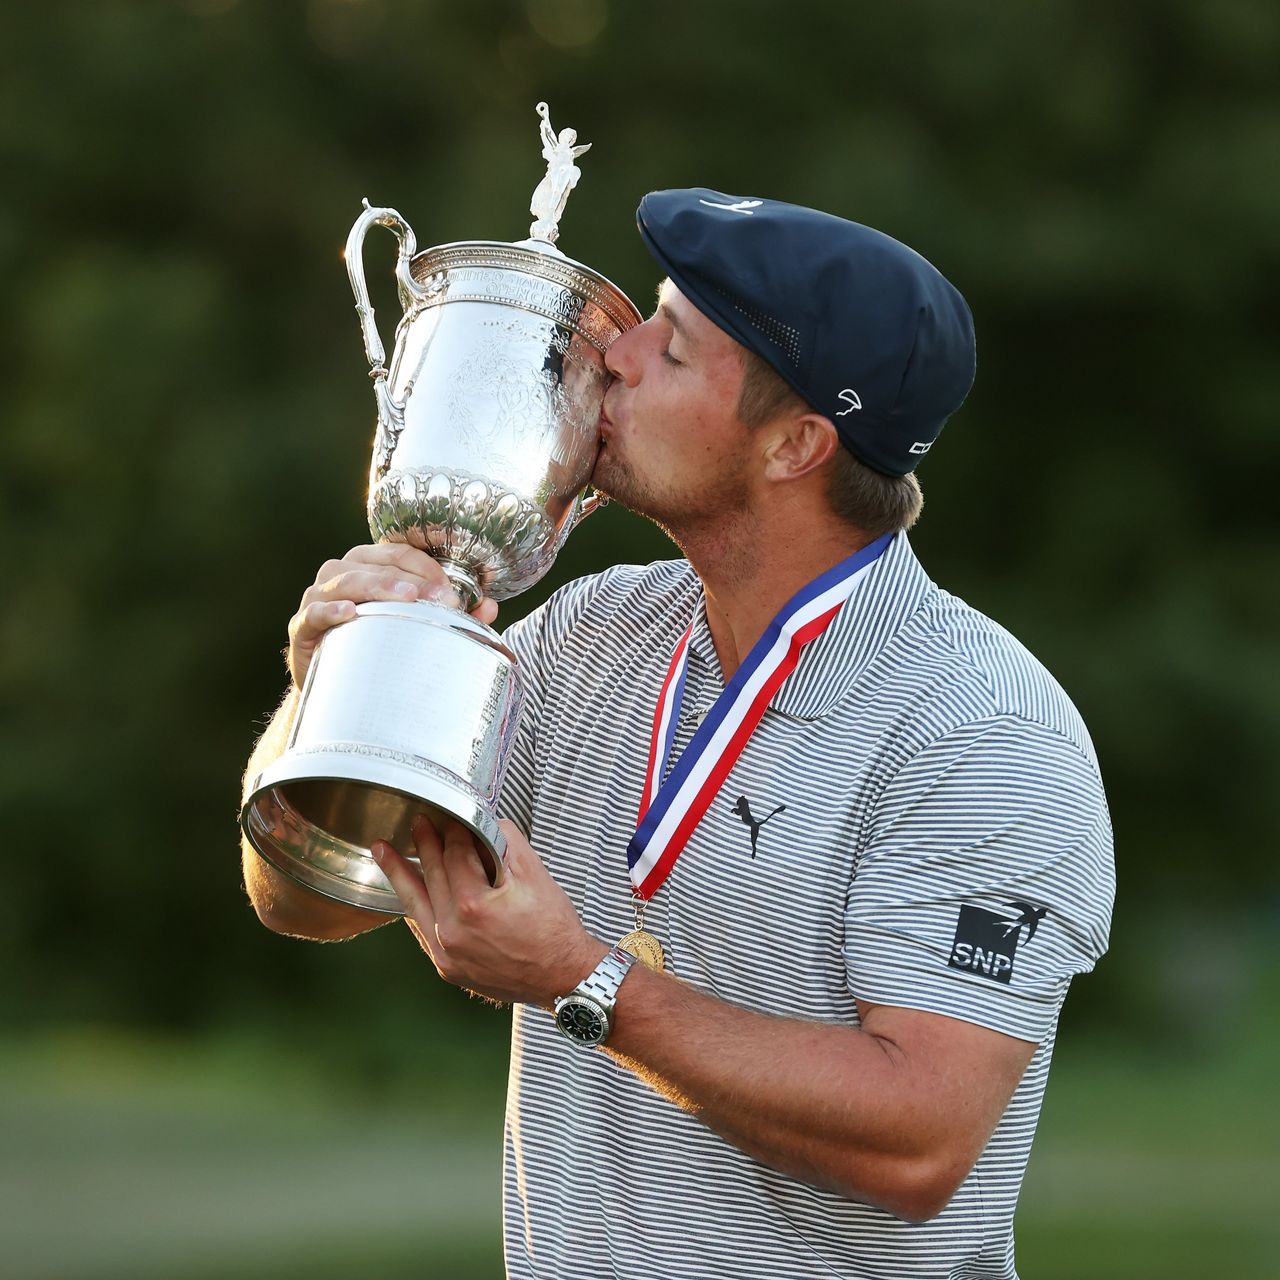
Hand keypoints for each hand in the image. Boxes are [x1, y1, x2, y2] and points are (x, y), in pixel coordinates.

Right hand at [286, 543, 498, 687]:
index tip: (454, 593)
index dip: (428, 567)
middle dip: (411, 578)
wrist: (337, 691)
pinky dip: (330, 610)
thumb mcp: (416, 627)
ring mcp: (317, 598)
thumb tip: (490, 607)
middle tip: (441, 600)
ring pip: (344, 579)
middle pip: (374, 563)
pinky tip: (350, 613)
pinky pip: (313, 613)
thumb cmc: (378, 647)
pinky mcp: (302, 628)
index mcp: (368, 565)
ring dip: (377, 585)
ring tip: (407, 598)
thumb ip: (453, 615)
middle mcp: (340, 573)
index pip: (399, 552)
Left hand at [372, 816, 606, 1008]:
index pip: (455, 855)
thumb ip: (506, 842)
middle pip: (433, 875)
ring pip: (417, 904)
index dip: (453, 832)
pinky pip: (423, 931)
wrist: (563, 977)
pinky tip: (406, 892)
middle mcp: (452, 931)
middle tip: (417, 823)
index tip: (451, 818)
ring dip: (399, 873)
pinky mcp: (447, 968)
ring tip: (382, 851)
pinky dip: (415, 907)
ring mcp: (446, 953)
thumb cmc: (554, 929)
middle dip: (426, 844)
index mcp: (473, 905)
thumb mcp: (536, 875)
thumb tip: (486, 821)